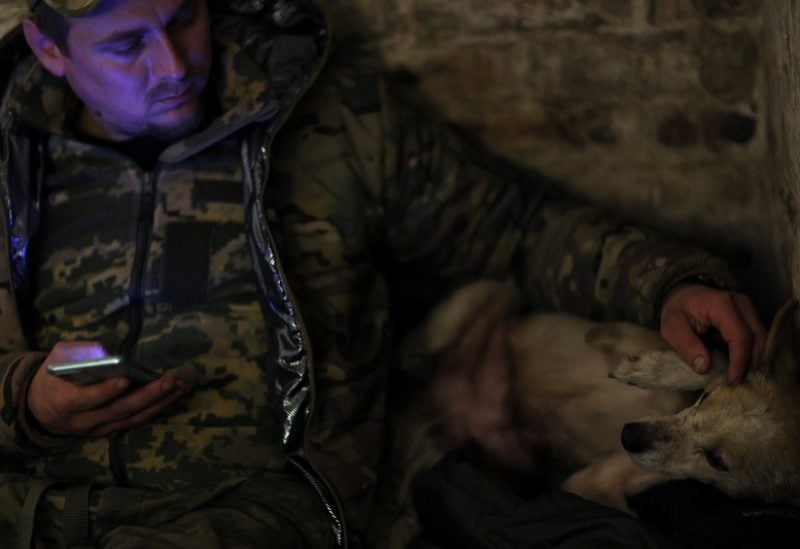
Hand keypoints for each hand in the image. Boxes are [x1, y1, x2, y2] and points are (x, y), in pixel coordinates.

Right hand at [28, 341, 186, 436]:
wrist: (41, 409)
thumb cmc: (53, 377)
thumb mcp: (57, 359)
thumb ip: (78, 352)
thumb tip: (104, 349)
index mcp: (65, 402)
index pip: (87, 399)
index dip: (106, 391)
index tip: (125, 379)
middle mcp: (83, 421)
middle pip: (118, 410)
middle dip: (146, 395)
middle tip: (168, 381)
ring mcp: (98, 429)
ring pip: (132, 418)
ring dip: (158, 403)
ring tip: (179, 386)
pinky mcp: (110, 430)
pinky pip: (135, 421)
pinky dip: (155, 408)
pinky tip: (173, 395)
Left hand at [659, 283, 765, 384]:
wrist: (683, 294)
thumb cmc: (677, 310)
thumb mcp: (671, 328)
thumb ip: (686, 346)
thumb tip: (705, 368)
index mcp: (721, 304)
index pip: (739, 336)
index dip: (739, 361)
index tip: (732, 380)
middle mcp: (741, 303)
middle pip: (757, 338)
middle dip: (750, 362)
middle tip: (736, 381)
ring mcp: (748, 307)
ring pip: (760, 338)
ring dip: (752, 358)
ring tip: (737, 375)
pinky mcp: (750, 314)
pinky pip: (756, 336)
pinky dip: (750, 352)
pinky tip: (739, 365)